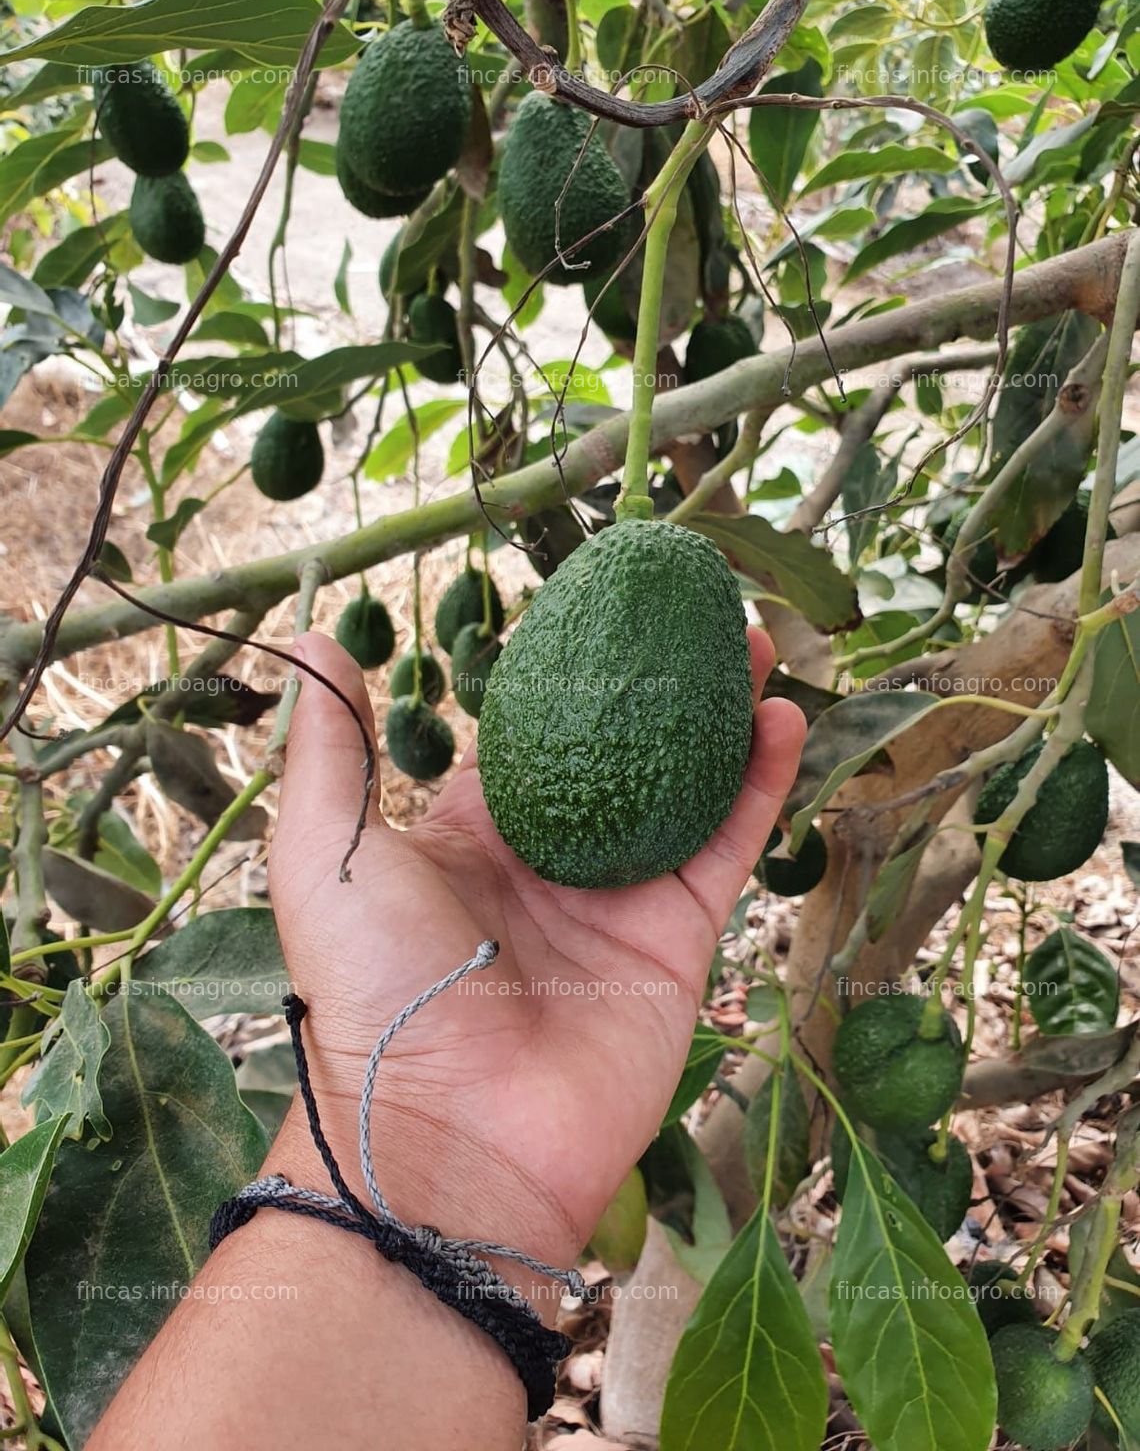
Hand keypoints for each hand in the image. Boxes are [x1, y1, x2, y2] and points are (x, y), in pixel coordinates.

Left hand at [268, 627, 804, 1288]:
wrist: (451, 1134)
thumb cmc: (373, 989)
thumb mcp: (330, 852)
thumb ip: (335, 748)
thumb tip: (316, 643)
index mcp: (472, 836)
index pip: (530, 734)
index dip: (569, 672)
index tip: (605, 606)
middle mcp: (553, 861)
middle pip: (623, 749)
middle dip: (662, 682)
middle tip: (699, 610)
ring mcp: (621, 899)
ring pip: (686, 786)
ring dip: (722, 714)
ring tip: (754, 640)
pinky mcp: (677, 939)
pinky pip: (727, 845)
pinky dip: (759, 781)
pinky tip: (776, 713)